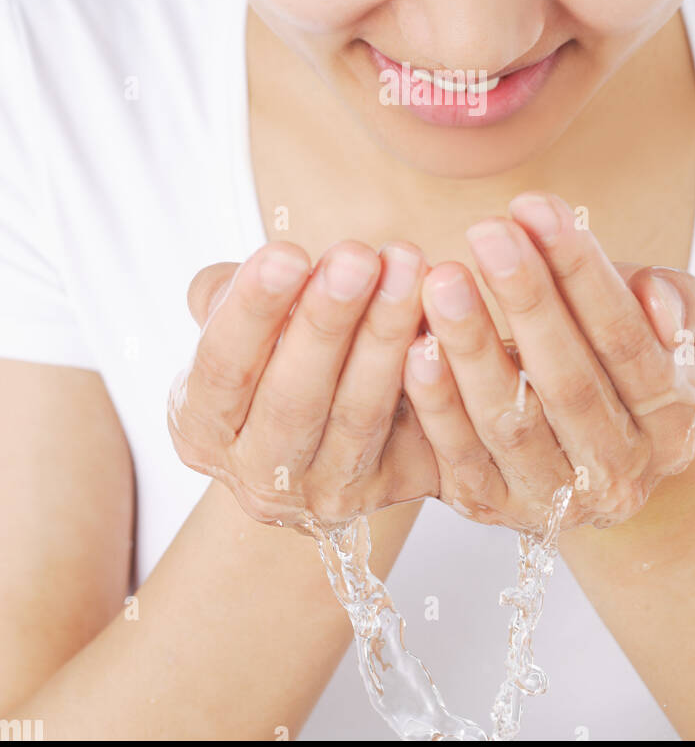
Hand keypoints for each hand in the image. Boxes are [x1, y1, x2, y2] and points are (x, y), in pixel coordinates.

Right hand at [170, 239, 437, 528]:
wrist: (326, 420)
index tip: (287, 255)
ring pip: (358, 414)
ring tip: (405, 269)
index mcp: (204, 428)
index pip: (223, 367)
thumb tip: (259, 269)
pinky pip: (415, 436)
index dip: (253, 312)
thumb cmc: (274, 352)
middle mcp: (258, 475)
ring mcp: (325, 491)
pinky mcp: (389, 490)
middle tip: (356, 259)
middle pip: (292, 398)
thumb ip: (229, 295)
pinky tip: (438, 327)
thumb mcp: (236, 324)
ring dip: (384, 336)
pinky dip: (430, 380)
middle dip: (326, 322)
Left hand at [402, 192, 694, 532]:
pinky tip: (413, 347)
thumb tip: (653, 297)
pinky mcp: (493, 506)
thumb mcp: (672, 334)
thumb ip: (673, 301)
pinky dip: (436, 403)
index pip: (626, 338)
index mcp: (673, 418)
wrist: (604, 463)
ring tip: (443, 280)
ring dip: (472, 346)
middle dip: (526, 299)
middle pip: (568, 379)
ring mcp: (554, 497)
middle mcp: (619, 468)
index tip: (538, 207)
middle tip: (488, 231)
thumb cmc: (629, 368)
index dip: (583, 272)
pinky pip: (459, 455)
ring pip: (511, 419)